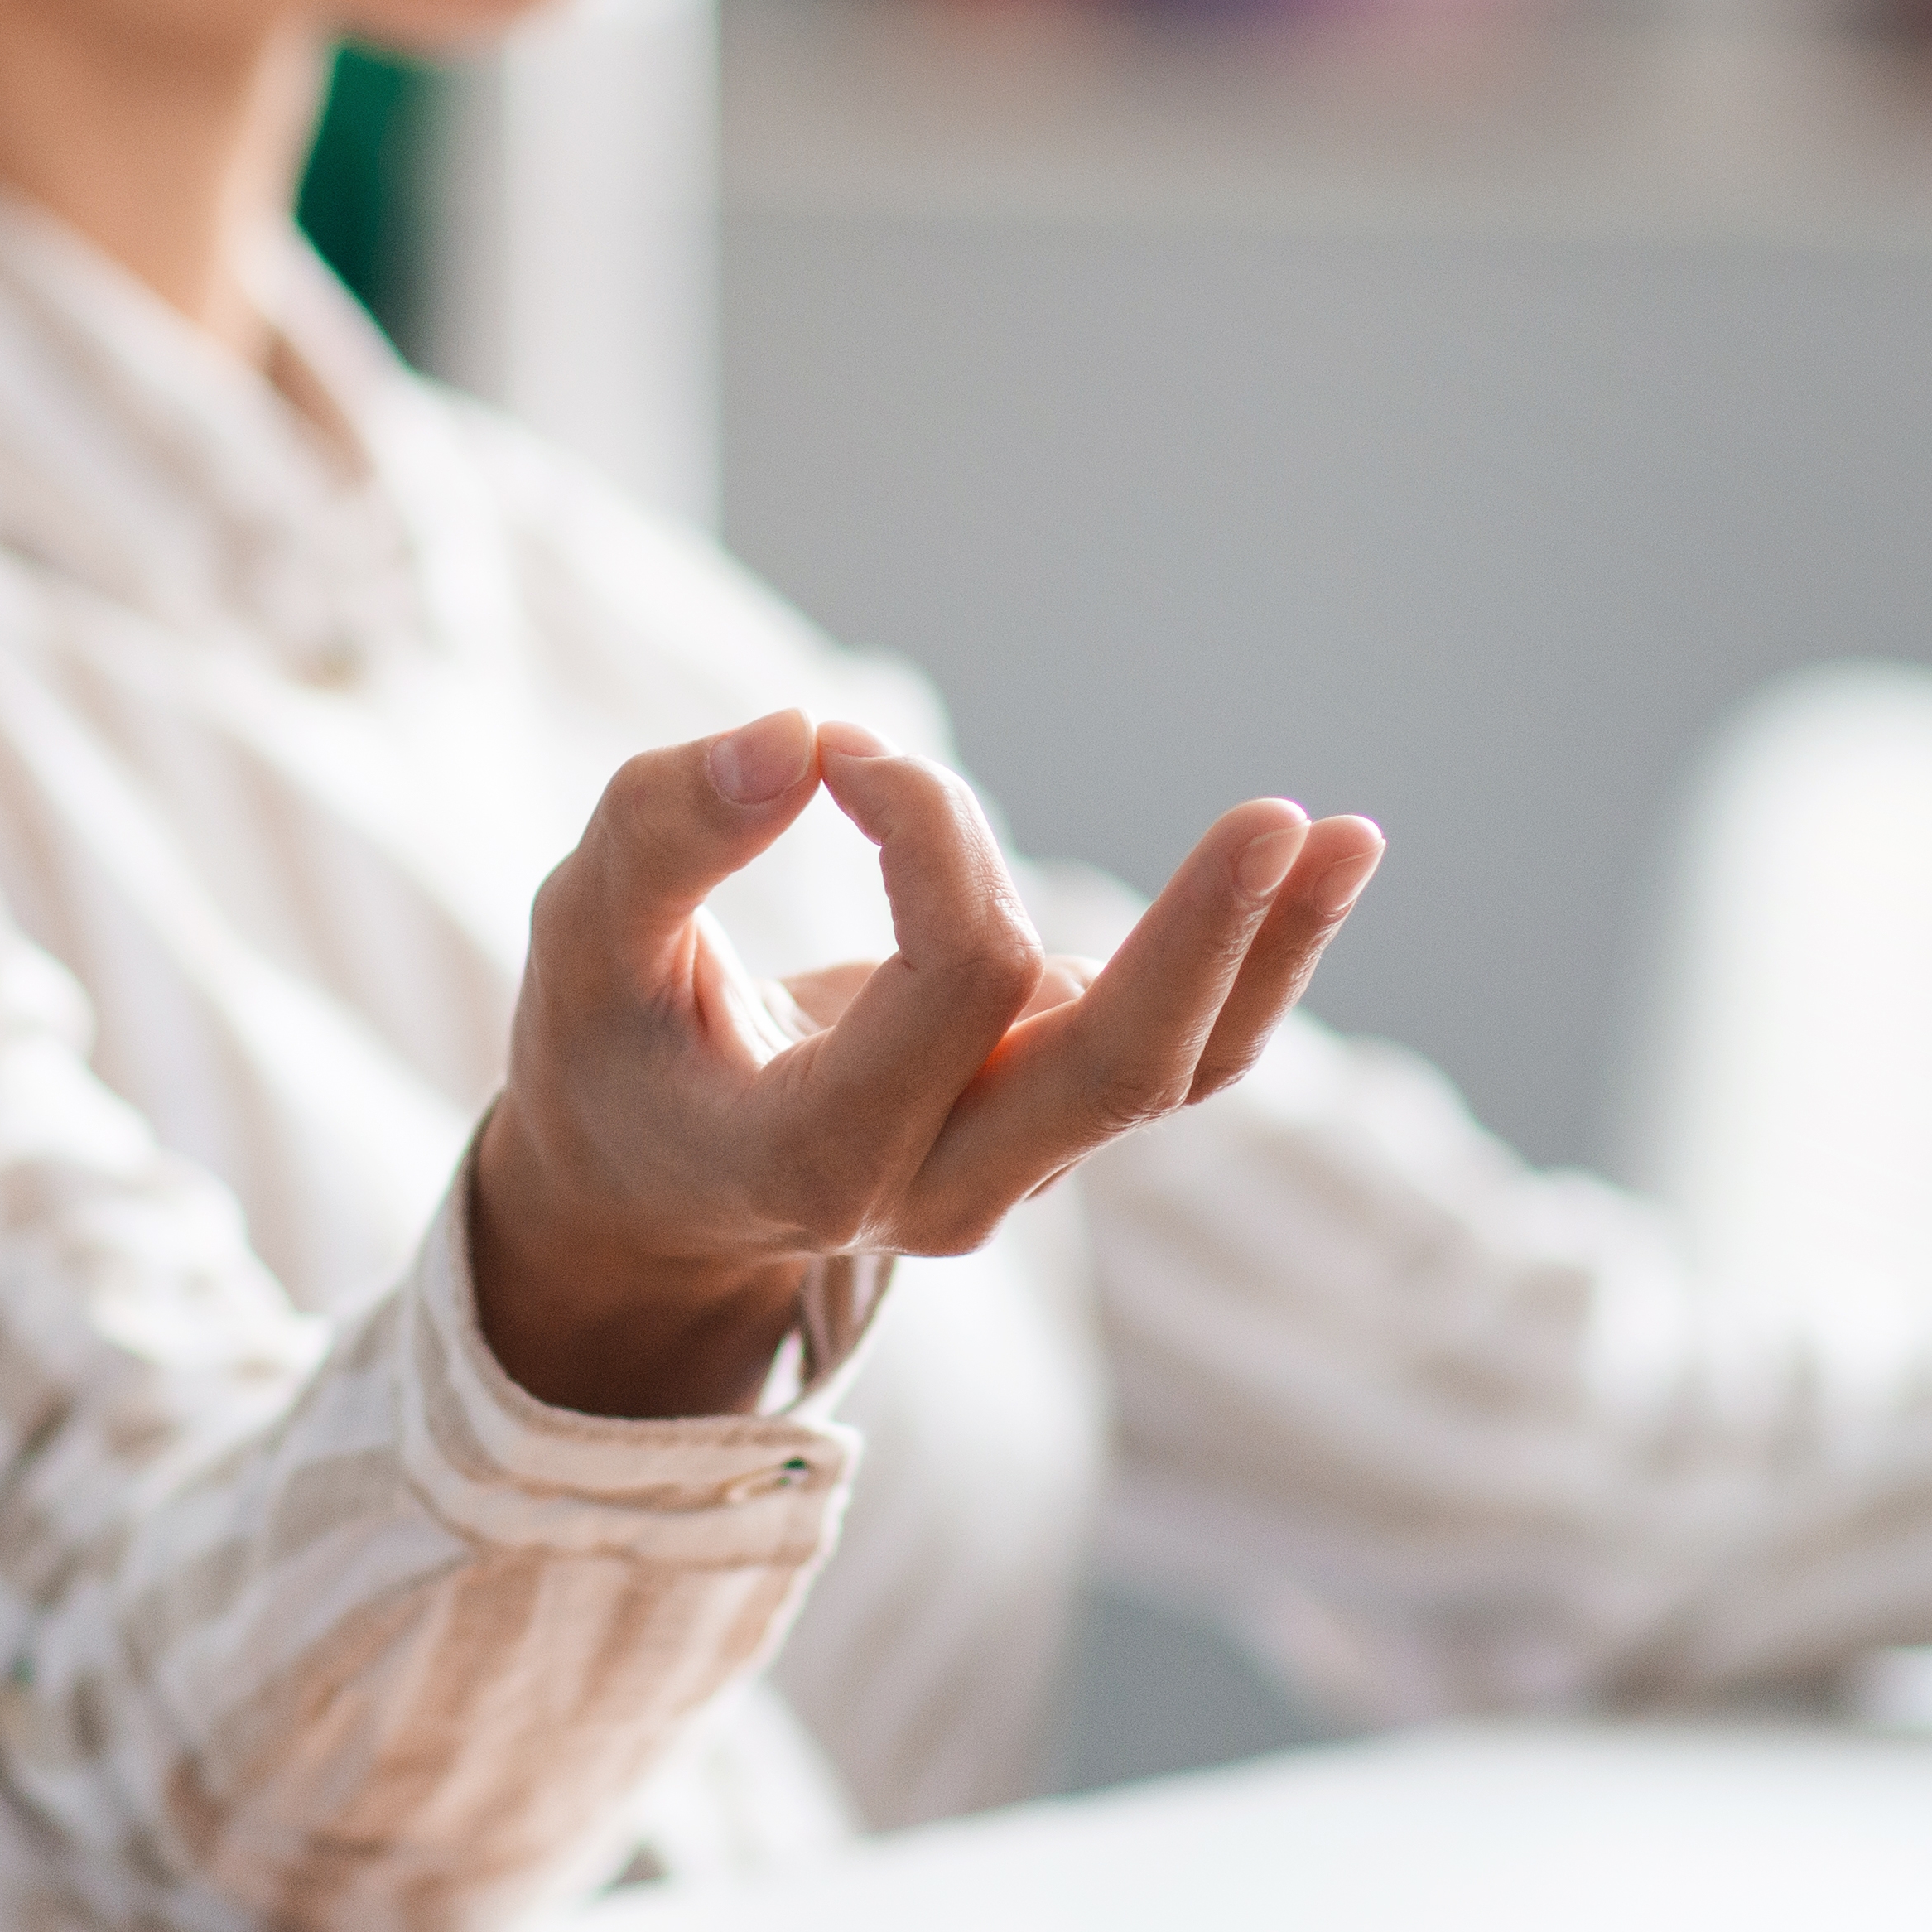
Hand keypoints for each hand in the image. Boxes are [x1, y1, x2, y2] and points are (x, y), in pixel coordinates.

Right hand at [469, 711, 1387, 1416]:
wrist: (650, 1197)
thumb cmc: (613, 1047)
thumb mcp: (583, 938)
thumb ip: (664, 832)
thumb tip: (798, 733)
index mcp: (816, 1157)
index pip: (953, 979)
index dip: (929, 830)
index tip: (845, 753)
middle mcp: (938, 1189)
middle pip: (1116, 1072)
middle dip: (1202, 938)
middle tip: (1280, 815)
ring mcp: (1011, 1167)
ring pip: (1177, 1070)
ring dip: (1268, 948)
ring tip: (1348, 835)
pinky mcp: (1052, 1120)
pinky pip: (1182, 1054)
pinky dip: (1255, 962)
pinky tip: (1320, 865)